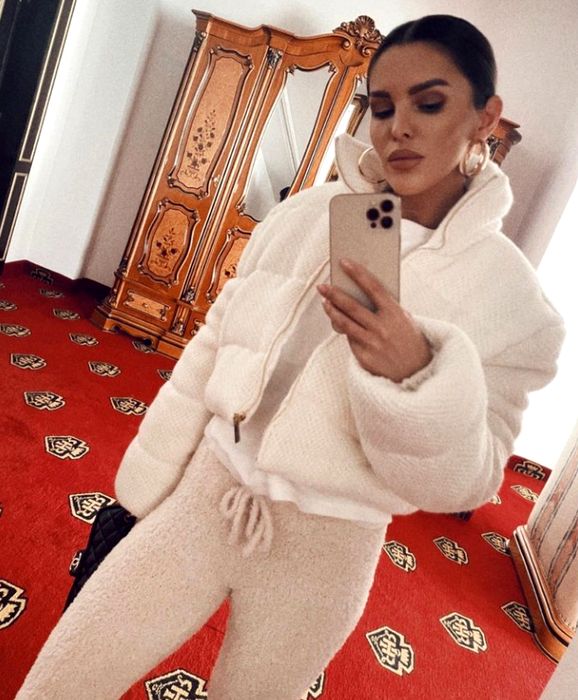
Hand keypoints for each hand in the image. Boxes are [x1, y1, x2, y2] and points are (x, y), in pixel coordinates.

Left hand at [317, 258, 431, 381]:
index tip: (344, 262)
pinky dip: (342, 328)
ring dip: (331, 310)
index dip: (358, 273)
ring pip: (344, 323)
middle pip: (352, 306)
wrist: (416, 373)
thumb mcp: (404, 320)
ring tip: (324, 302)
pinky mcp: (364, 356)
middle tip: (322, 286)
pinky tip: (336, 320)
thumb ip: (385, 307)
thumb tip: (359, 293)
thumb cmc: (408, 340)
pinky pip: (349, 338)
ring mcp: (372, 342)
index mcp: (395, 313)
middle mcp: (382, 327)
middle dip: (334, 294)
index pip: (373, 287)